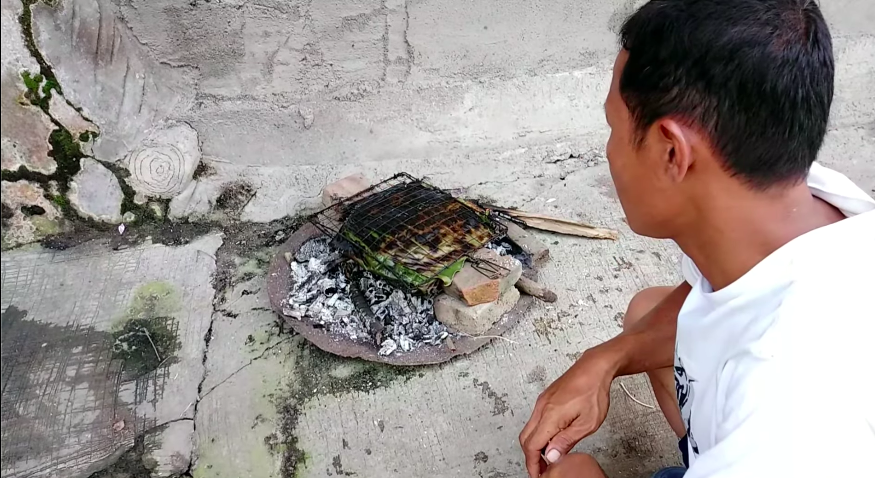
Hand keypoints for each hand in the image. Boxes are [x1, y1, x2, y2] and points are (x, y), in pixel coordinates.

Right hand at [519, 352, 613, 477]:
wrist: (594, 367)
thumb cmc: (594, 391)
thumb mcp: (587, 423)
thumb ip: (567, 441)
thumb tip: (552, 455)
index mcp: (550, 416)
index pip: (532, 446)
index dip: (533, 464)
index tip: (538, 474)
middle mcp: (542, 408)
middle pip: (525, 439)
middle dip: (531, 457)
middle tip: (542, 469)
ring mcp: (542, 402)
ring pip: (529, 429)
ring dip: (536, 445)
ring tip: (550, 456)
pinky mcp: (546, 399)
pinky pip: (535, 420)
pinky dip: (539, 433)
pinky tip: (552, 438)